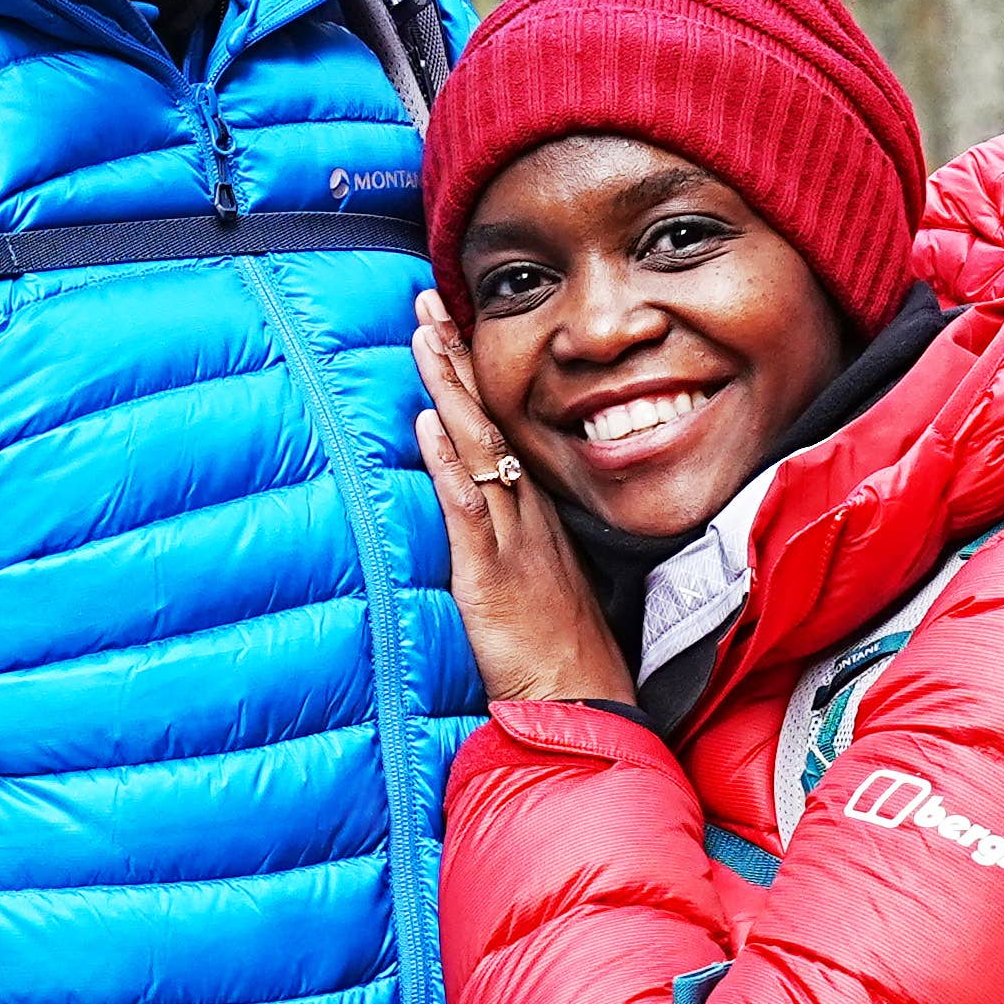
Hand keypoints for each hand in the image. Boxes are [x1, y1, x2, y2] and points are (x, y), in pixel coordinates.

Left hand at [414, 290, 632, 706]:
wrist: (580, 702)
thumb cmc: (560, 652)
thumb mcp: (538, 584)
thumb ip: (512, 543)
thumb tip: (484, 509)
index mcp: (537, 514)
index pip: (502, 429)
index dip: (473, 377)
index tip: (449, 326)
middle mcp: (527, 515)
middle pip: (491, 421)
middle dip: (457, 359)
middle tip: (428, 301)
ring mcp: (511, 540)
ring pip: (480, 451)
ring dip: (449, 391)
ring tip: (423, 337)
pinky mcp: (491, 576)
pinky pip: (469, 510)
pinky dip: (448, 465)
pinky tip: (428, 427)